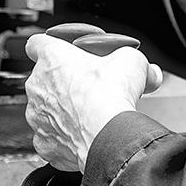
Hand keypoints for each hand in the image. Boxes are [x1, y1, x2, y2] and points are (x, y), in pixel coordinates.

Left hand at [24, 34, 161, 170]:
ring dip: (62, 110)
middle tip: (88, 88)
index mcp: (51, 59)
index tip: (61, 52)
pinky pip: (50, 136)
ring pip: (46, 109)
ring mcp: (36, 115)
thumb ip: (133, 59)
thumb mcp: (131, 61)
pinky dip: (63, 137)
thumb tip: (149, 72)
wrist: (108, 136)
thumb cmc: (112, 96)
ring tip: (87, 114)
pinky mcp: (43, 141)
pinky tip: (82, 135)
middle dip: (64, 82)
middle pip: (45, 79)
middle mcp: (37, 85)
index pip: (37, 43)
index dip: (50, 47)